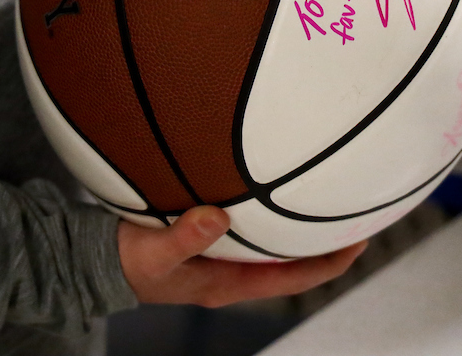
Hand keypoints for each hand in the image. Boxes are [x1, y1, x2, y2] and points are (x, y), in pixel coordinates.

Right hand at [118, 206, 367, 306]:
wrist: (99, 258)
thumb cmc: (128, 261)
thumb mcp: (153, 252)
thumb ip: (184, 237)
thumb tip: (217, 218)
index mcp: (230, 282)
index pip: (295, 278)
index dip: (331, 264)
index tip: (362, 243)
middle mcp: (235, 271)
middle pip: (295, 261)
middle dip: (328, 242)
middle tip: (360, 214)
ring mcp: (225, 255)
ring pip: (277, 242)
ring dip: (303, 224)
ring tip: (331, 194)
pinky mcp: (212, 236)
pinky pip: (254, 225)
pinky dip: (272, 208)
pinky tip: (277, 179)